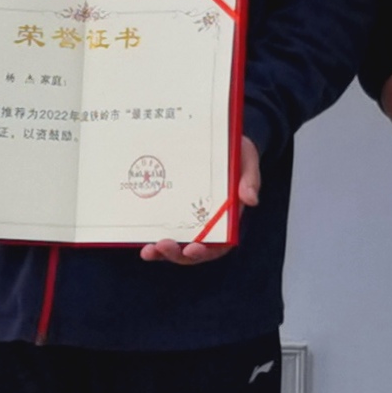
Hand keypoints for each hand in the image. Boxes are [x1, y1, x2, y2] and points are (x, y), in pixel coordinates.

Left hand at [142, 139, 262, 264]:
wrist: (216, 138)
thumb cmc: (234, 151)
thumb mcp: (246, 158)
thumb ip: (250, 178)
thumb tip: (251, 200)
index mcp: (227, 218)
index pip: (219, 244)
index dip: (206, 251)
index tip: (193, 248)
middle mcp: (206, 223)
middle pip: (193, 250)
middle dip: (177, 254)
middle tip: (163, 245)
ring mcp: (187, 218)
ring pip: (175, 245)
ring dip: (162, 252)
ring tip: (149, 250)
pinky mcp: (171, 209)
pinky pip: (162, 228)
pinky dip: (151, 238)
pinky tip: (140, 240)